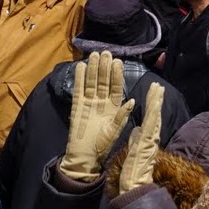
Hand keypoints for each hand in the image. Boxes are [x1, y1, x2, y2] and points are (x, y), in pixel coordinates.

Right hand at [59, 53, 134, 182]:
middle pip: (103, 81)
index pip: (116, 87)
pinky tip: (80, 66)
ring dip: (92, 69)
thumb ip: (122, 115)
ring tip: (94, 55)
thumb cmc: (102, 145)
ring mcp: (89, 102)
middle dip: (105, 67)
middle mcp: (102, 102)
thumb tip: (131, 100)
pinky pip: (78, 89)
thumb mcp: (115, 130)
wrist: (85, 156)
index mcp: (114, 107)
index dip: (116, 75)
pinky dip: (79, 78)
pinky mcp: (77, 106)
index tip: (118, 62)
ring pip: (91, 82)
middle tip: (106, 53)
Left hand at [116, 83, 163, 194]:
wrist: (135, 184)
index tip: (153, 93)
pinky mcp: (148, 141)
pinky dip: (153, 111)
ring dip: (156, 101)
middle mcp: (152, 136)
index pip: (151, 118)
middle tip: (157, 85)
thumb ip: (136, 138)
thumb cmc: (133, 170)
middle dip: (156, 99)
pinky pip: (151, 123)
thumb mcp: (133, 149)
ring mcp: (151, 138)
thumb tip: (136, 129)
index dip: (153, 105)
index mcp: (148, 138)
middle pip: (155, 114)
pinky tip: (154, 101)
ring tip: (157, 87)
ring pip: (155, 115)